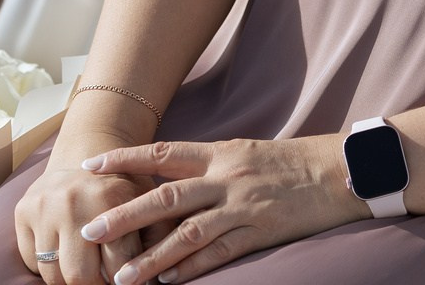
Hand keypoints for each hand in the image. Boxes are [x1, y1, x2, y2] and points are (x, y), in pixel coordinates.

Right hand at [15, 157, 152, 284]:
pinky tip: (65, 254)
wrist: (84, 157)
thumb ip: (159, 238)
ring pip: (53, 274)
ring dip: (71, 280)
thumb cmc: (123, 190)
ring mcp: (43, 207)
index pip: (118, 265)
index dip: (127, 283)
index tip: (128, 284)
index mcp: (110, 197)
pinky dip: (50, 267)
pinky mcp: (22, 212)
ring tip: (88, 272)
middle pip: (79, 276)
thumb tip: (155, 281)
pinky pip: (32, 263)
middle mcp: (72, 201)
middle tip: (105, 283)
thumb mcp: (148, 204)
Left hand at [79, 136, 368, 284]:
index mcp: (218, 152)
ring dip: (153, 257)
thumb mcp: (243, 151)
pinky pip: (219, 253)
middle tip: (90, 230)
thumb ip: (206, 164)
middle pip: (165, 197)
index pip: (161, 152)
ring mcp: (242, 206)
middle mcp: (225, 177)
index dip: (124, 158)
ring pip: (188, 233)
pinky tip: (169, 282)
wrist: (335, 170)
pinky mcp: (260, 232)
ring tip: (124, 277)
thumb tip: (164, 176)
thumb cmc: (287, 161)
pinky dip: (192, 269)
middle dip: (124, 215)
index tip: (89, 165)